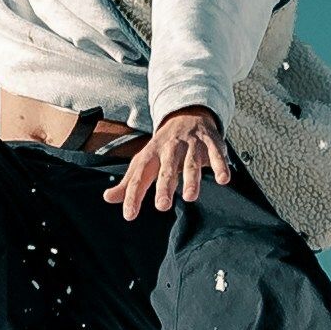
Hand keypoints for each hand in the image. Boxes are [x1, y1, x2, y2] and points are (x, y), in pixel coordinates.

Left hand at [107, 106, 235, 219]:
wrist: (187, 114)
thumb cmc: (164, 146)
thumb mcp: (144, 161)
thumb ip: (129, 182)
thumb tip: (107, 198)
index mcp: (151, 154)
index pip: (140, 176)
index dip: (133, 195)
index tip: (129, 214)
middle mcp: (170, 149)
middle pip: (166, 168)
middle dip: (164, 186)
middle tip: (162, 206)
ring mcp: (191, 145)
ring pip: (191, 162)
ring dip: (191, 179)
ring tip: (190, 196)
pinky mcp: (210, 142)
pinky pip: (216, 154)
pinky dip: (220, 165)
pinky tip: (223, 179)